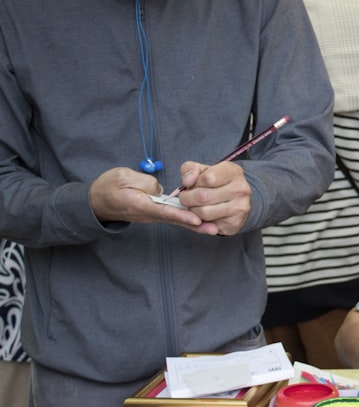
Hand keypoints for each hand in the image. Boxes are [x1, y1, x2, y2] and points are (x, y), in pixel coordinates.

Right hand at [90, 167, 204, 227]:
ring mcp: (152, 215)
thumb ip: (146, 182)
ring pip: (176, 219)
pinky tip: (202, 222)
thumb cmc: (109, 187)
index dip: (182, 215)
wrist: (96, 201)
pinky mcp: (154, 213)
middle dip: (195, 224)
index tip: (197, 219)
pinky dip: (187, 219)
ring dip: (195, 224)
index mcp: (140, 205)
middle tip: (214, 229)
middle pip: (175, 219)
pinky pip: (173, 216)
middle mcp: (148, 214)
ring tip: (213, 228)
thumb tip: (163, 190)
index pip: (164, 211)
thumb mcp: (124, 177)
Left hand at [173, 161, 251, 234]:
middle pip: (203, 197)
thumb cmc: (215, 184)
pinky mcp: (235, 222)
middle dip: (187, 199)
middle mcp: (240, 189)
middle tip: (187, 198)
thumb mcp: (202, 171)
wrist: (234, 202)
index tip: (192, 185)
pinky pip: (208, 226)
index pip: (208, 178)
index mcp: (233, 171)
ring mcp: (240, 207)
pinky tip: (204, 216)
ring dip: (193, 211)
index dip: (194, 183)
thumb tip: (187, 182)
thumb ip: (190, 169)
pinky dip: (200, 222)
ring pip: (204, 212)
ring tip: (196, 206)